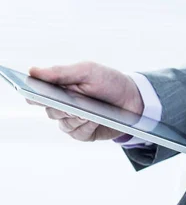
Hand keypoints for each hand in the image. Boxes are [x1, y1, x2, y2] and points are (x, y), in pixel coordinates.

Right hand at [27, 62, 143, 141]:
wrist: (133, 98)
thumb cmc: (108, 81)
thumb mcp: (87, 71)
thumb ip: (60, 73)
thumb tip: (32, 71)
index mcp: (60, 87)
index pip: (36, 94)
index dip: (31, 94)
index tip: (32, 94)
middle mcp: (62, 106)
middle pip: (51, 110)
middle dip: (63, 106)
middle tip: (73, 102)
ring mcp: (71, 121)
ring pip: (64, 123)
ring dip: (78, 116)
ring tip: (90, 110)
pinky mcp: (83, 133)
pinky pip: (78, 133)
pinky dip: (87, 125)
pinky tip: (96, 118)